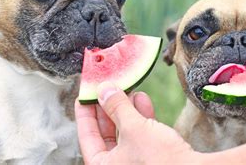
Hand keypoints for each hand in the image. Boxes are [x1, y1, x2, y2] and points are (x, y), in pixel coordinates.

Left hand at [75, 82, 195, 163]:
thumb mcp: (133, 127)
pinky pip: (140, 136)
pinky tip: (143, 100)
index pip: (87, 135)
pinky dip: (140, 119)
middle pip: (105, 133)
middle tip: (107, 88)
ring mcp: (135, 164)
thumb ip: (116, 106)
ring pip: (124, 133)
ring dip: (126, 109)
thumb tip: (104, 89)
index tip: (85, 95)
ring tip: (128, 89)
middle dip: (109, 108)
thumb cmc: (161, 160)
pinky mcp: (152, 160)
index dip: (85, 112)